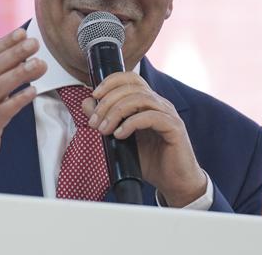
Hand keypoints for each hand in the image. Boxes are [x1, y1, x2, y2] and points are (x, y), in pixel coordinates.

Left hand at [82, 72, 206, 207]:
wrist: (173, 182)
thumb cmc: (150, 160)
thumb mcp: (121, 139)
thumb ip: (106, 120)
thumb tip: (87, 103)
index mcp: (148, 102)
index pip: (130, 79)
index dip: (111, 82)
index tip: (93, 96)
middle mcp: (160, 104)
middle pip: (132, 87)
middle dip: (107, 102)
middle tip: (94, 122)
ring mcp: (168, 114)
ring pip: (140, 99)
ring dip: (116, 112)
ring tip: (104, 130)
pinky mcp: (174, 128)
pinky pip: (151, 117)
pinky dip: (131, 123)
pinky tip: (120, 135)